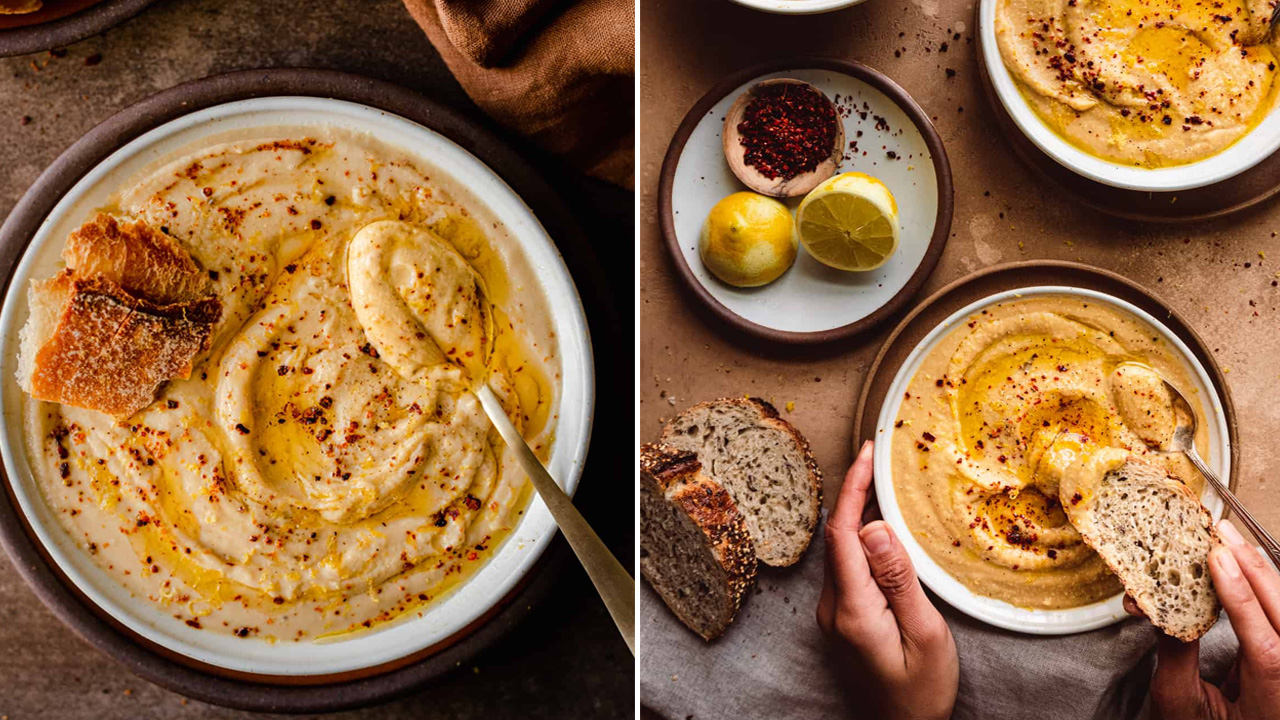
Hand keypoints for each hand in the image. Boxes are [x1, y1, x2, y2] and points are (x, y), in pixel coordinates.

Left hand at [816, 440, 957, 719]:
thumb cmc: (921, 691)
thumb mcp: (924, 633)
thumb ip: (898, 578)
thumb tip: (875, 525)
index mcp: (851, 608)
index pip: (843, 532)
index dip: (851, 486)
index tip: (867, 452)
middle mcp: (832, 607)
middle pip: (837, 534)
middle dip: (854, 490)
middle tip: (879, 456)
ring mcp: (832, 612)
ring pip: (840, 547)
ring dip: (857, 511)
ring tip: (881, 478)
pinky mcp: (841, 616)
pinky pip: (846, 564)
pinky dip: (860, 535)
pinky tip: (879, 522)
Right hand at [1130, 519, 1279, 719]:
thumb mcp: (1181, 703)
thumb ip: (1176, 657)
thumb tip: (1163, 608)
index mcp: (1274, 695)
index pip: (1265, 642)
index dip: (1240, 596)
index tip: (1219, 559)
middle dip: (1252, 566)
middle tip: (1222, 532)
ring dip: (1257, 569)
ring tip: (1230, 540)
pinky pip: (1277, 611)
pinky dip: (1258, 585)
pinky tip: (1242, 564)